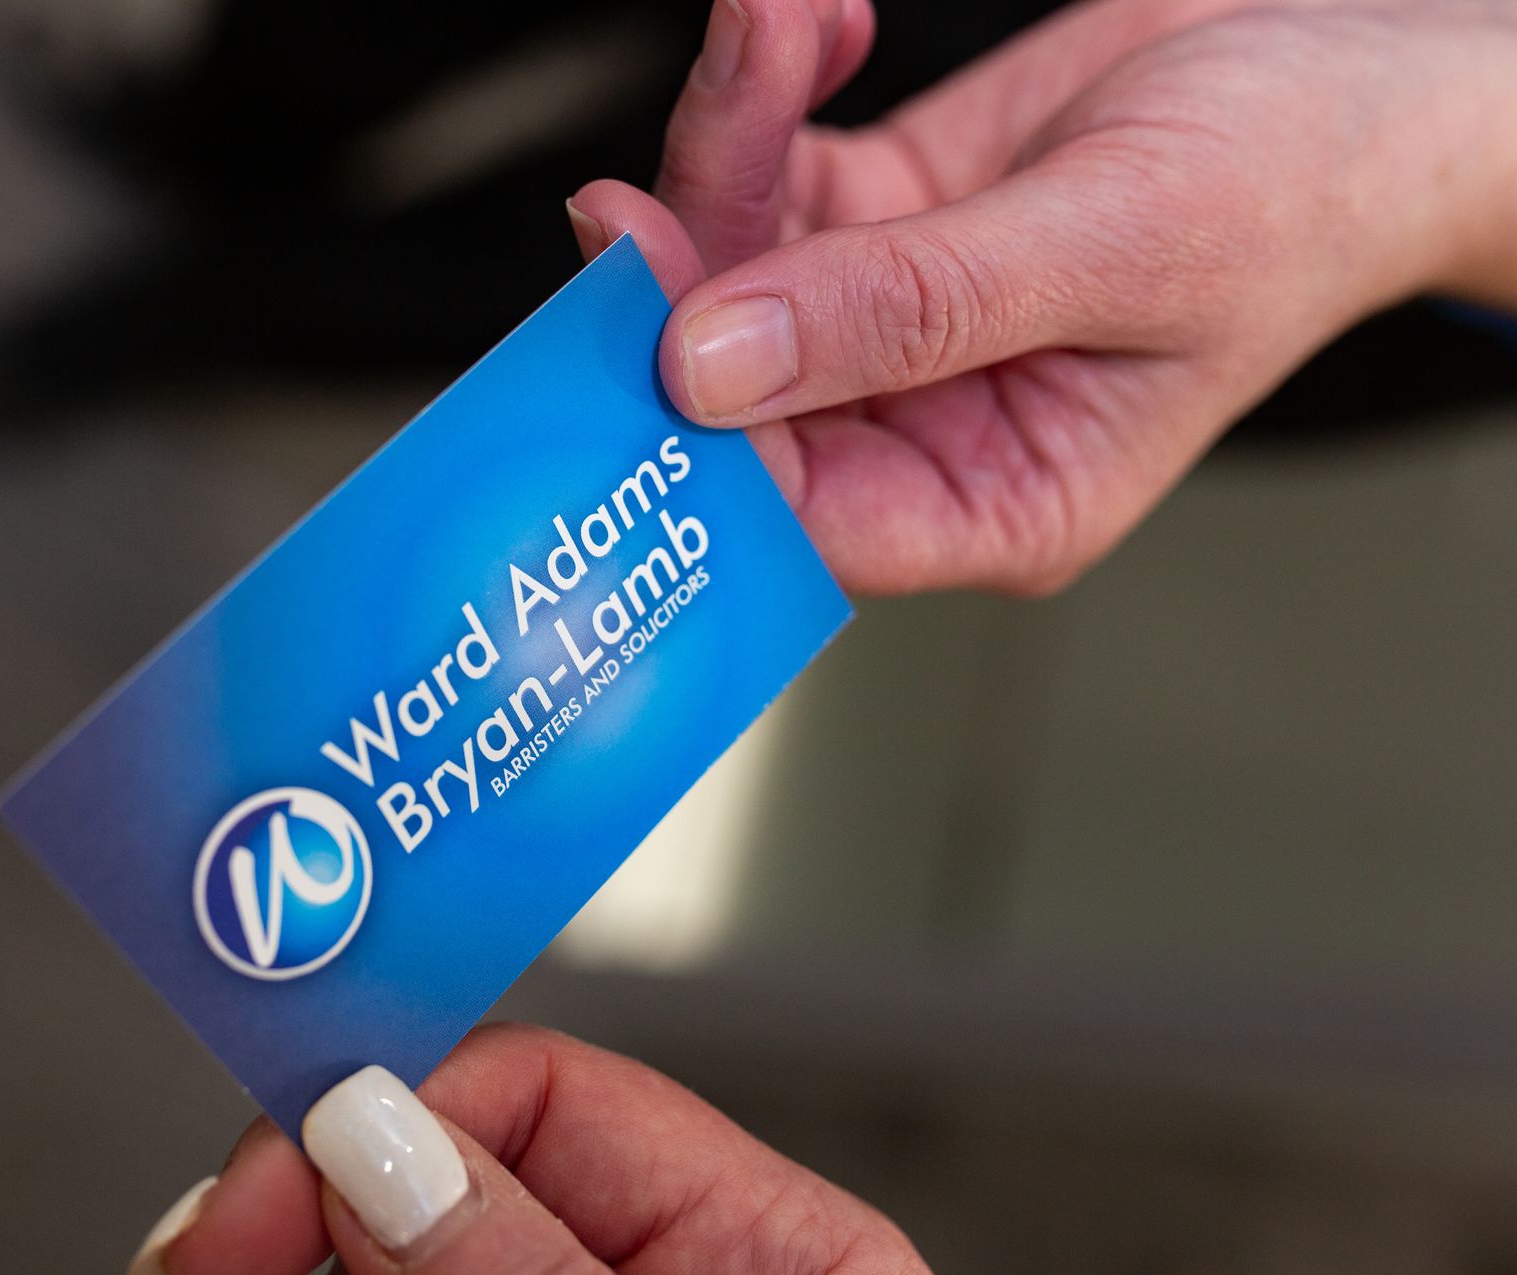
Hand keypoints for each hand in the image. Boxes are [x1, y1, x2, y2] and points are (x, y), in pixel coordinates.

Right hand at [132, 1023, 930, 1274]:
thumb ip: (523, 1261)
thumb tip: (372, 1126)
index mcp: (766, 1246)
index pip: (542, 1089)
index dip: (384, 1105)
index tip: (257, 1182)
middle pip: (439, 1178)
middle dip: (301, 1199)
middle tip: (194, 1260)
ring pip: (392, 1254)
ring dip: (284, 1255)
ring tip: (204, 1270)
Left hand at [567, 0, 1516, 595]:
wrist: (1355, 65)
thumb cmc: (1298, 186)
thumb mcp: (1113, 248)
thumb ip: (912, 307)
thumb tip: (714, 364)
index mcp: (994, 498)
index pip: (798, 514)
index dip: (699, 440)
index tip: (640, 335)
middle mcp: (924, 426)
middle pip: (735, 388)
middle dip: (681, 276)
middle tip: (630, 200)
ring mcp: (890, 322)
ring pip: (735, 260)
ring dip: (727, 139)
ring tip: (766, 31)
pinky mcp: (879, 219)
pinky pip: (775, 168)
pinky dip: (768, 87)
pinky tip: (803, 22)